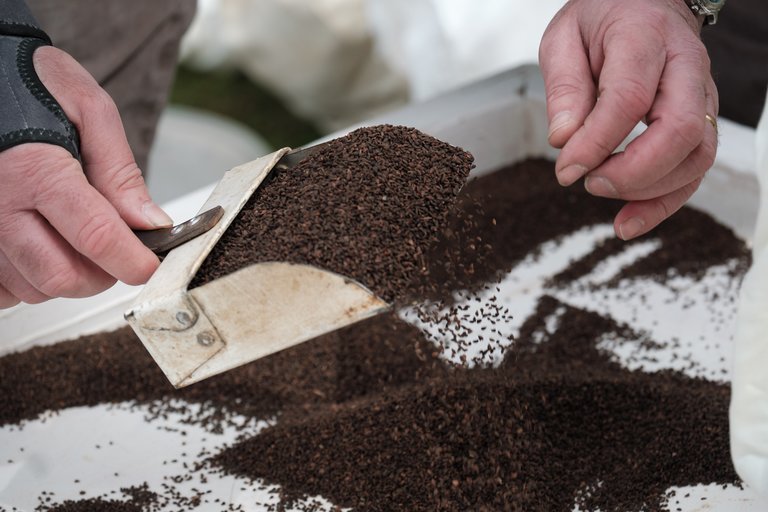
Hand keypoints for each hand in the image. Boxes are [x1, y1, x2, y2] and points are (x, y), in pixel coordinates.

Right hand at [0, 46, 171, 307]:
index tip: (150, 266)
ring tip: (76, 241)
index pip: (95, 236)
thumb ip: (120, 170)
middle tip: (116, 252)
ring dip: (67, 277)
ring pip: (33, 288)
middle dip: (100, 275)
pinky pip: (3, 290)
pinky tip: (42, 249)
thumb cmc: (32, 87)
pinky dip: (29, 280)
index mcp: (35, 170)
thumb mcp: (88, 109)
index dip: (132, 261)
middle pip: (62, 276)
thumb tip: (151, 223)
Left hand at [539, 0, 717, 239]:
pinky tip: (628, 221)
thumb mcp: (564, 39)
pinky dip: (663, 203)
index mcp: (645, 37)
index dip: (597, 142)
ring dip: (649, 191)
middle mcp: (685, 67)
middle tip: (589, 181)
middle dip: (632, 171)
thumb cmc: (603, 19)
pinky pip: (695, 172)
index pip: (629, 98)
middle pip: (680, 131)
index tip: (566, 169)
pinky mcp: (701, 123)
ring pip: (697, 156)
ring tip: (602, 193)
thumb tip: (564, 138)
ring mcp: (701, 96)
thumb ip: (564, 87)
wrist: (644, 4)